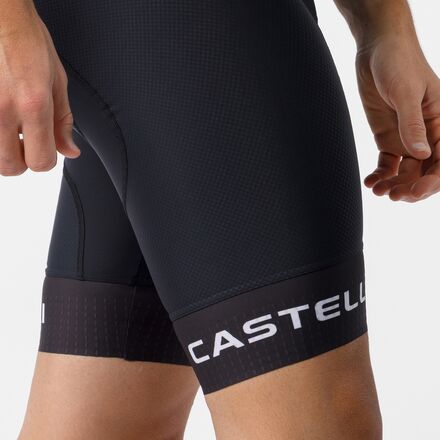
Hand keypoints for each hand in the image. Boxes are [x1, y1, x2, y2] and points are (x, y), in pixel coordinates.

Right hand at [0, 10, 79, 175]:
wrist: (0, 13)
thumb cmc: (27, 39)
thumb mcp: (57, 81)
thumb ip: (63, 122)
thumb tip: (70, 151)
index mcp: (33, 105)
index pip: (41, 162)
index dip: (46, 160)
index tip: (47, 149)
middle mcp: (4, 110)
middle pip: (10, 167)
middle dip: (22, 160)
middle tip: (26, 142)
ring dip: (4, 150)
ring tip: (12, 128)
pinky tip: (2, 114)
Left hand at [356, 35, 439, 201]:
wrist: (376, 51)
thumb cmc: (399, 63)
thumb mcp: (406, 93)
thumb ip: (412, 124)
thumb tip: (421, 154)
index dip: (434, 181)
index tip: (415, 191)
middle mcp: (427, 135)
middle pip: (426, 172)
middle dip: (412, 189)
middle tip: (394, 196)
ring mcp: (407, 138)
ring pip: (406, 173)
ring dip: (394, 186)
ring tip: (378, 191)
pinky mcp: (388, 138)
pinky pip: (388, 164)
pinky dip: (381, 176)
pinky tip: (370, 183)